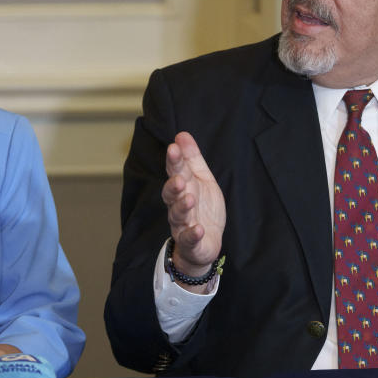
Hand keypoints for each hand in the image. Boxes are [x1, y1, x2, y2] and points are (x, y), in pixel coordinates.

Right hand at [161, 132, 225, 291]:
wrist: (205, 243)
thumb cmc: (203, 207)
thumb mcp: (202, 179)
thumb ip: (192, 158)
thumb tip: (181, 134)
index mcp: (182, 188)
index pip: (175, 172)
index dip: (174, 161)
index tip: (173, 148)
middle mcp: (178, 206)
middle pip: (172, 195)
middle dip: (173, 186)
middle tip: (178, 178)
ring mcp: (183, 225)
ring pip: (178, 216)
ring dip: (182, 207)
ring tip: (189, 199)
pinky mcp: (192, 243)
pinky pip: (190, 239)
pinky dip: (193, 235)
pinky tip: (199, 229)